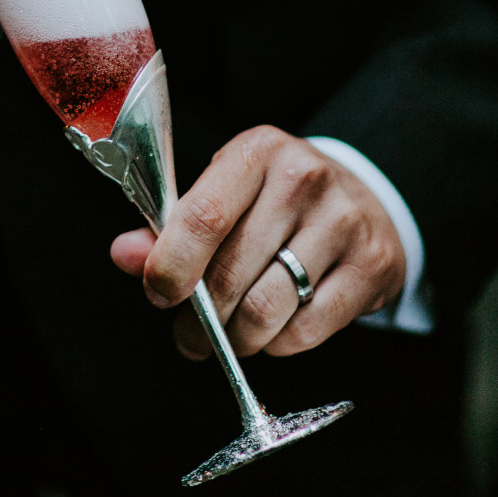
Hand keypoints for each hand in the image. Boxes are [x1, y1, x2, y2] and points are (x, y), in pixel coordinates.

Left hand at [110, 126, 405, 358]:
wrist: (364, 201)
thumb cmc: (275, 202)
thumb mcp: (224, 195)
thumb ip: (171, 228)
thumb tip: (125, 254)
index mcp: (256, 152)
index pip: (203, 216)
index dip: (171, 267)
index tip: (159, 295)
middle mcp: (304, 178)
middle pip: (231, 273)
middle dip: (201, 319)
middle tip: (190, 336)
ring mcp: (344, 221)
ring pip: (266, 309)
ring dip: (237, 338)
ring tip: (231, 336)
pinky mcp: (372, 265)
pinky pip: (306, 330)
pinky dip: (278, 344)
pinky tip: (274, 330)